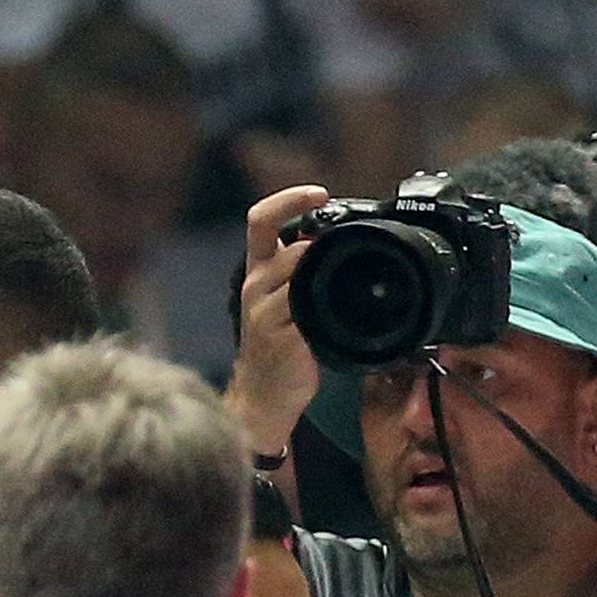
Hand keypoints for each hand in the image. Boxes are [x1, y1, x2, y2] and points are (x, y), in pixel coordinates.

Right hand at [227, 185, 329, 462]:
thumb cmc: (278, 352)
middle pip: (280, 240)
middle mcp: (255, 287)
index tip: (319, 194)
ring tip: (338, 284)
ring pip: (298, 267)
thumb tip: (338, 242)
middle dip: (316, 234)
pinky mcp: (281, 335)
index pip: (261, 221)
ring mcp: (264, 311)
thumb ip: (303, 272)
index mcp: (257, 273)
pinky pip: (308, 305)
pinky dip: (328, 303)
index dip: (289, 199)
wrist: (261, 402)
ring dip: (323, 267)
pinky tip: (337, 312)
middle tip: (342, 236)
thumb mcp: (285, 302)